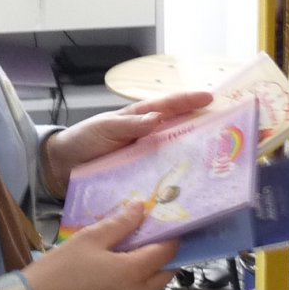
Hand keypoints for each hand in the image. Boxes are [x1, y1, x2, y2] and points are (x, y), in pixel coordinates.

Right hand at [25, 204, 175, 289]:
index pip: (166, 253)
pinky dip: (134, 285)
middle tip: (156, 239)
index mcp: (132, 272)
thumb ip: (119, 224)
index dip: (172, 237)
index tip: (171, 225)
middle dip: (166, 257)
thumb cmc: (61, 268)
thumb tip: (141, 208)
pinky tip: (116, 274)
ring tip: (133, 253)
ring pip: (150, 289)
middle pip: (164, 275)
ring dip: (150, 272)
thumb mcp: (89, 239)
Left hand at [41, 90, 215, 196]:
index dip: (190, 102)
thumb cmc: (84, 139)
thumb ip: (130, 124)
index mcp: (141, 118)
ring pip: (174, 156)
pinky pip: (161, 179)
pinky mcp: (141, 179)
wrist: (61, 167)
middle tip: (226, 133)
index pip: (170, 106)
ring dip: (193, 160)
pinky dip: (174, 183)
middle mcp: (149, 138)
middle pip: (180, 132)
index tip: (211, 99)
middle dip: (203, 130)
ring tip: (215, 164)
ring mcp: (146, 159)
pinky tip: (188, 190)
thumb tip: (156, 118)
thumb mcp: (105, 127)